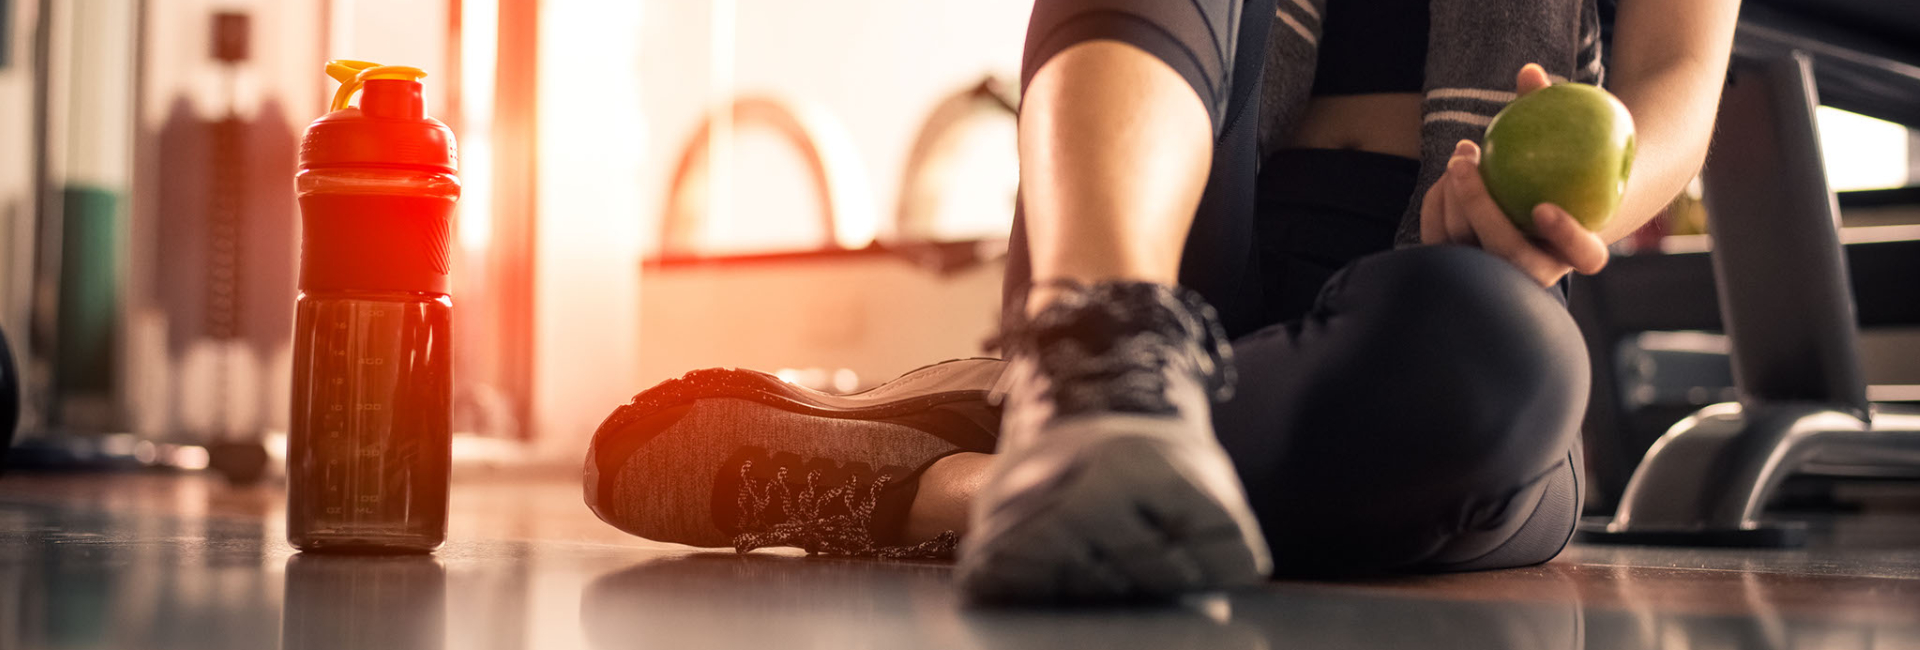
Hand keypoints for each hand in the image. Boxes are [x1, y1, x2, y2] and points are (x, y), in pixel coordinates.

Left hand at [1418, 64, 1609, 286]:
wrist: (1542, 199)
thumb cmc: (1562, 163)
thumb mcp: (1566, 139)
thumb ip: (1549, 109)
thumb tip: (1529, 71)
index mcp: (1579, 249)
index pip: (1585, 255)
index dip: (1567, 237)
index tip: (1543, 207)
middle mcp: (1539, 271)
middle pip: (1509, 254)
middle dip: (1481, 209)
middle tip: (1466, 162)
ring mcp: (1499, 275)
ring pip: (1468, 252)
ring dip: (1456, 200)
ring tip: (1462, 156)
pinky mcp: (1463, 268)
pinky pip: (1440, 241)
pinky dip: (1439, 204)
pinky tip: (1450, 175)